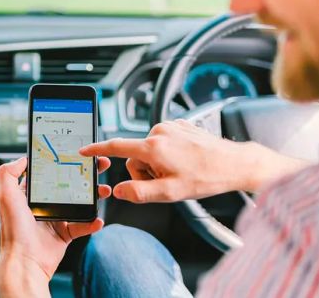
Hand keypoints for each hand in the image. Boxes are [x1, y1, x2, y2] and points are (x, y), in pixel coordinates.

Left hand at [0, 156, 110, 297]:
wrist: (25, 262)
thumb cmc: (14, 230)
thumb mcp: (6, 196)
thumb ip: (9, 173)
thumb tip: (21, 159)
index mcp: (29, 195)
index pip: (48, 173)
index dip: (62, 163)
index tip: (76, 154)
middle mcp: (42, 205)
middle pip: (67, 185)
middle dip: (84, 176)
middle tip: (98, 167)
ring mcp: (54, 220)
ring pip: (78, 203)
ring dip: (93, 196)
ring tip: (103, 191)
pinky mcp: (64, 234)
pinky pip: (82, 225)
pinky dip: (91, 222)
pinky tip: (97, 219)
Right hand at [80, 120, 308, 202]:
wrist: (234, 164)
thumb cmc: (206, 177)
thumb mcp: (170, 193)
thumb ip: (139, 192)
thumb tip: (119, 191)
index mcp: (153, 147)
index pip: (116, 146)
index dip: (97, 150)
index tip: (84, 150)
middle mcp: (159, 131)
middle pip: (135, 154)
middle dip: (145, 170)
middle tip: (166, 180)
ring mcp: (170, 126)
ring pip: (149, 149)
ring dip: (158, 163)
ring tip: (180, 171)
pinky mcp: (180, 125)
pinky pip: (163, 142)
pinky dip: (168, 153)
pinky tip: (185, 161)